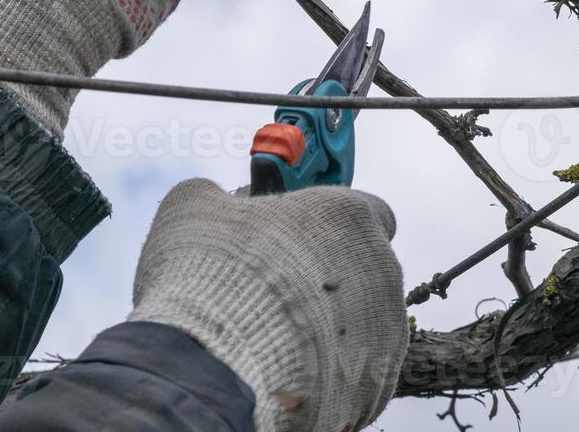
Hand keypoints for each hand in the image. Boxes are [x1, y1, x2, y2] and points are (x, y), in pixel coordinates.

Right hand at [129, 180, 408, 431]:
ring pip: (366, 323)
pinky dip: (331, 373)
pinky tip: (291, 374)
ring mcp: (386, 327)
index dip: (335, 227)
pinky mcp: (378, 382)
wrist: (211, 365)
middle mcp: (382, 267)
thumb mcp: (192, 210)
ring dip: (333, 328)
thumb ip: (219, 196)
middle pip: (367, 269)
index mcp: (349, 216)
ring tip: (280, 341)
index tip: (303, 240)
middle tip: (281, 296)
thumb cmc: (206, 276)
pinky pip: (360, 373)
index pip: (368, 211)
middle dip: (331, 281)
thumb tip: (219, 200)